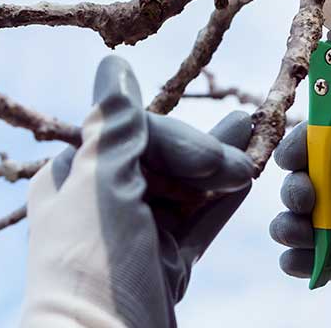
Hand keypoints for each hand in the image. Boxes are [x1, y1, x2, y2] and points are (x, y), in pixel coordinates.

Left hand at [22, 56, 254, 327]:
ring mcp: (136, 236)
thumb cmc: (92, 266)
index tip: (212, 159)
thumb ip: (115, 126)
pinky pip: (197, 225)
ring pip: (185, 189)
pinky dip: (220, 203)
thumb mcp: (101, 185)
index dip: (177, 139)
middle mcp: (102, 202)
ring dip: (220, 166)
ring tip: (257, 134)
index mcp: (73, 178)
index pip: (132, 132)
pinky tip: (247, 180)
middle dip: (204, 152)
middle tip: (244, 160)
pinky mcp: (163, 266)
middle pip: (162, 158)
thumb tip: (114, 65)